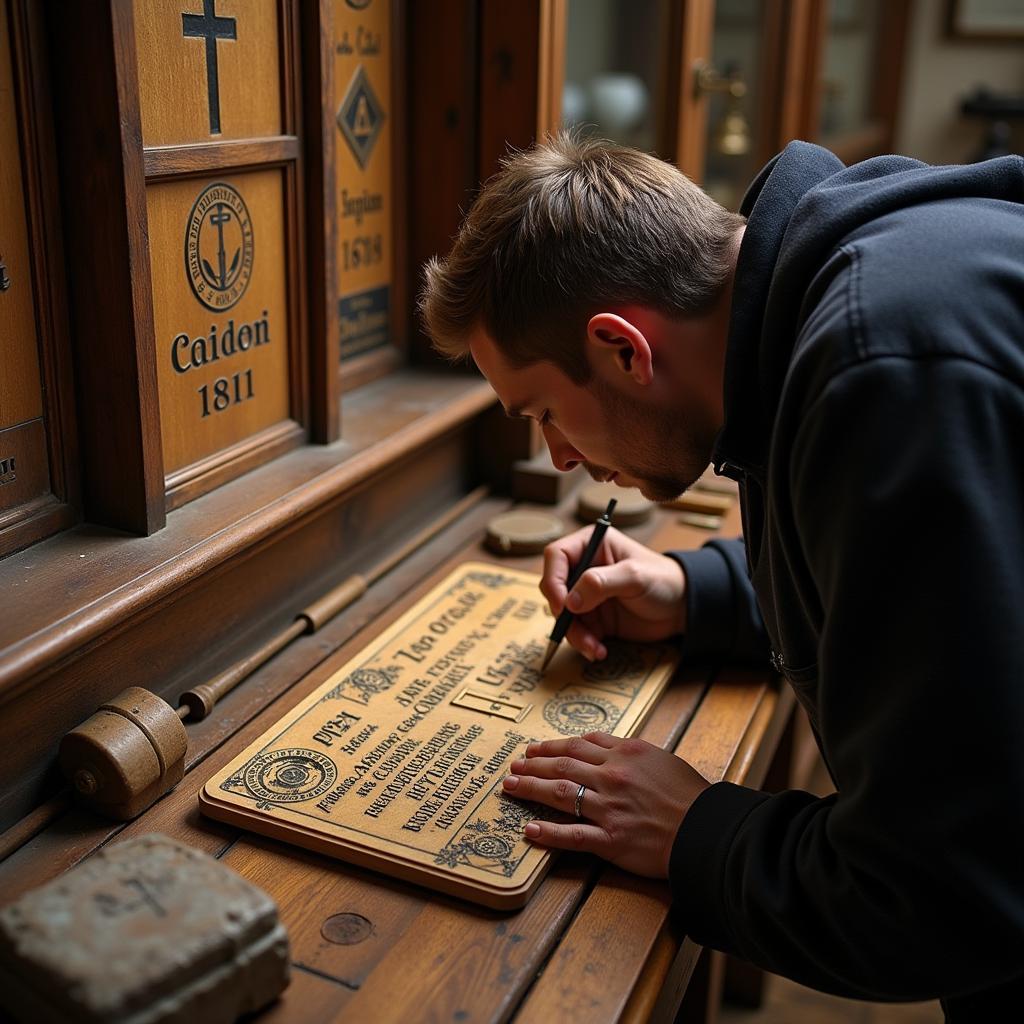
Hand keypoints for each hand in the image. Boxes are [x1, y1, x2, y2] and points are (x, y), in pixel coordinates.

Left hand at [502, 732, 709, 877]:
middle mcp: (613, 777)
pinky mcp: (612, 840)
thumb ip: (628, 750)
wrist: (708, 830)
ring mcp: (610, 808)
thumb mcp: (661, 758)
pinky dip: (548, 833)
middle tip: (513, 766)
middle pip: (563, 766)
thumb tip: (599, 742)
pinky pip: (573, 835)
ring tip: (511, 787)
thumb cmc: (690, 795)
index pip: (578, 745)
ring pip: (561, 794)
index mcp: (626, 754)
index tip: (533, 749)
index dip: (551, 746)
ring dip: (531, 789)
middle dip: (533, 765)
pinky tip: (529, 830)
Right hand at [541, 526, 686, 660]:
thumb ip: (601, 582)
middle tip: (574, 628)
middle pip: (553, 588)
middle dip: (562, 612)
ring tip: (594, 647)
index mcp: (590, 545)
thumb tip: (570, 600)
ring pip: (562, 615)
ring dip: (574, 634)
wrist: (682, 609)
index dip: (553, 579)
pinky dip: (584, 643)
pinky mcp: (592, 618)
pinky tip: (600, 650)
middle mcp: (583, 568)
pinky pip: (576, 632)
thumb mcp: (635, 576)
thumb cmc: (663, 580)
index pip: (556, 556)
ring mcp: (585, 595)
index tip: (563, 604)